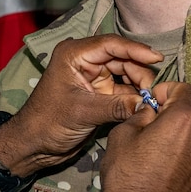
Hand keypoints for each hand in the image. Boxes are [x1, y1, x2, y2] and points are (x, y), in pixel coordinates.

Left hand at [0, 35, 162, 179]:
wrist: (33, 146)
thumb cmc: (48, 123)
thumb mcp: (83, 112)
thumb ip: (116, 106)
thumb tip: (147, 103)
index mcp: (75, 55)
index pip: (111, 45)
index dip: (136, 50)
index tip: (157, 58)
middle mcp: (85, 62)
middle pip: (122, 59)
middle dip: (140, 72)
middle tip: (154, 90)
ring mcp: (93, 78)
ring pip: (125, 74)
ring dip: (139, 85)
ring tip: (152, 98)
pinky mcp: (99, 95)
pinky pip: (122, 91)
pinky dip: (134, 97)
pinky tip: (145, 103)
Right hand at [96, 82, 190, 191]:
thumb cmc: (126, 176)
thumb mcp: (123, 136)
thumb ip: (141, 115)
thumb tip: (150, 109)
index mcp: (182, 118)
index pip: (186, 88)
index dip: (169, 89)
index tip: (155, 99)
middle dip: (189, 103)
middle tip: (168, 114)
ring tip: (175, 136)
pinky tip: (181, 155)